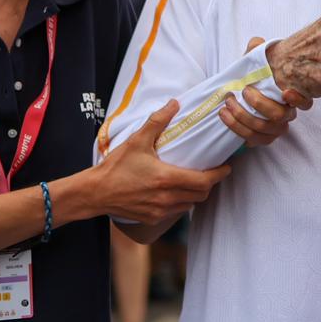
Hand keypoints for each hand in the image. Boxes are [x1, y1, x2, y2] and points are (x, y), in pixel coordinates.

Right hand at [96, 100, 231, 224]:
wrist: (93, 193)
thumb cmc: (115, 167)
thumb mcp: (137, 140)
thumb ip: (158, 121)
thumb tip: (174, 103)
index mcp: (166, 178)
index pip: (205, 181)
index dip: (220, 174)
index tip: (227, 166)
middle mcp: (166, 198)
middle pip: (202, 194)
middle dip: (210, 183)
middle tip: (212, 172)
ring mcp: (159, 211)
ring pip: (190, 204)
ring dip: (196, 194)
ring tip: (196, 180)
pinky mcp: (151, 218)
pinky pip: (176, 212)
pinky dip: (182, 203)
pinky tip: (178, 192)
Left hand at [218, 37, 310, 145]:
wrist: (243, 97)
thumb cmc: (255, 79)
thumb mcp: (256, 63)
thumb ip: (257, 51)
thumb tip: (256, 43)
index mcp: (292, 96)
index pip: (306, 102)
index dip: (299, 100)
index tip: (285, 91)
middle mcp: (288, 114)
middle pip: (281, 116)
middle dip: (260, 104)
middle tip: (244, 91)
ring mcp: (276, 128)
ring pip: (265, 129)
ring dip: (243, 117)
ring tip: (228, 104)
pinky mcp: (263, 138)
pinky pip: (254, 139)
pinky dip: (238, 129)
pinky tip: (226, 116)